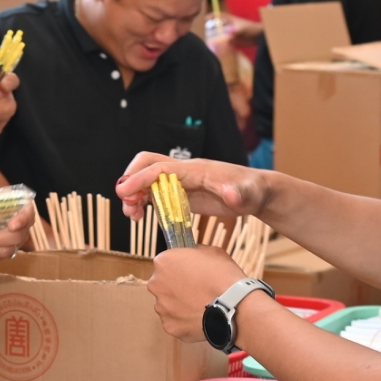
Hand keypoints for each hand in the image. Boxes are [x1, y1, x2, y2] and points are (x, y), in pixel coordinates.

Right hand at [115, 153, 271, 222]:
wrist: (256, 192)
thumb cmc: (252, 191)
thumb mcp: (248, 194)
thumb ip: (238, 194)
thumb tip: (231, 195)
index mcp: (195, 169)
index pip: (161, 169)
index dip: (140, 178)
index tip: (123, 191)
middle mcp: (184, 171)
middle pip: (148, 165)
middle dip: (132, 180)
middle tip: (127, 203)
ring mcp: (182, 181)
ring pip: (148, 180)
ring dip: (135, 194)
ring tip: (132, 215)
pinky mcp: (182, 193)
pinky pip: (155, 192)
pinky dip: (143, 201)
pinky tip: (140, 216)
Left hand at [148, 246, 249, 342]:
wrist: (232, 305)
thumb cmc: (223, 276)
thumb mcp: (211, 252)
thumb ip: (195, 253)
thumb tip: (194, 255)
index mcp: (163, 262)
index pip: (165, 263)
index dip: (179, 267)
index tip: (190, 272)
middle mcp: (156, 285)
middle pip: (163, 285)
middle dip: (176, 287)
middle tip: (195, 290)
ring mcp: (162, 308)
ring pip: (168, 305)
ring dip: (180, 305)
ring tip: (200, 305)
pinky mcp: (170, 326)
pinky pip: (176, 322)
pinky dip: (186, 321)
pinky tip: (200, 317)